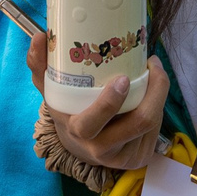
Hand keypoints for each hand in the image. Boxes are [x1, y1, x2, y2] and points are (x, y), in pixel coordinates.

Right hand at [28, 32, 170, 172]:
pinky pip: (154, 130)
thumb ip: (41, 65)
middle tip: (151, 65)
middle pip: (138, 122)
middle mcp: (100, 149)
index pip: (92, 123)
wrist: (79, 146)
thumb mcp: (52, 91)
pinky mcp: (138, 158)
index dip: (110, 103)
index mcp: (77, 131)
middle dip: (153, 92)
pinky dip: (156, 107)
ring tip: (154, 73)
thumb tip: (38, 36)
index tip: (123, 78)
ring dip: (158, 95)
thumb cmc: (68, 110)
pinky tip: (151, 94)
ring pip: (150, 123)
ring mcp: (122, 157)